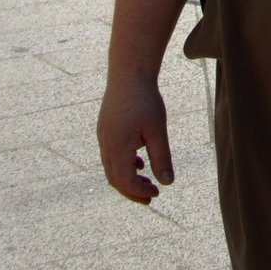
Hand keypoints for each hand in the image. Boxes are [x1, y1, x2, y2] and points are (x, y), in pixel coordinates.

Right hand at [97, 75, 174, 203]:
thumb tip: (167, 183)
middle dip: (132, 191)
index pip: (125, 182)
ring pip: (111, 168)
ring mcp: (103, 136)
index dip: (140, 192)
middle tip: (151, 197)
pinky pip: (110, 155)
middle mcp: (106, 145)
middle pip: (115, 179)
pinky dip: (123, 164)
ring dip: (127, 178)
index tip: (157, 193)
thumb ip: (161, 158)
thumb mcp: (157, 130)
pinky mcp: (105, 128)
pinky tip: (139, 162)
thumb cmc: (145, 100)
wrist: (128, 72)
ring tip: (147, 181)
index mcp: (117, 149)